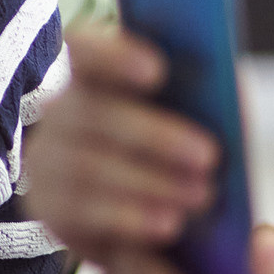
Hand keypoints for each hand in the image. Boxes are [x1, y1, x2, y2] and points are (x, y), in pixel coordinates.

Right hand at [23, 27, 222, 265]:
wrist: (142, 217)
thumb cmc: (176, 152)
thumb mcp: (194, 119)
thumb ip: (205, 98)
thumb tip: (226, 92)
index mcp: (93, 76)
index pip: (85, 48)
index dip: (114, 54)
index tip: (159, 71)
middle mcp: (60, 113)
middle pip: (93, 113)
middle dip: (155, 135)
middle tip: (210, 156)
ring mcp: (47, 162)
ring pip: (87, 167)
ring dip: (150, 181)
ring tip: (201, 195)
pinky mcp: (48, 210)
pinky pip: (82, 213)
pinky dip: (129, 217)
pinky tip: (168, 225)